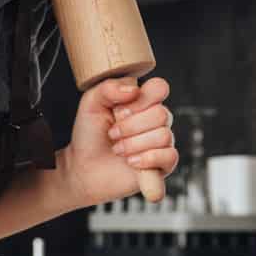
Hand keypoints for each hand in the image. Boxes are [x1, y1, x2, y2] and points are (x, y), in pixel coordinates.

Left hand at [59, 76, 178, 207]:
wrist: (85, 168)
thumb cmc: (90, 135)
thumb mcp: (91, 104)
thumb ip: (108, 88)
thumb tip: (134, 90)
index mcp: (142, 101)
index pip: (159, 88)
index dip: (143, 98)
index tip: (120, 110)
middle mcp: (156, 120)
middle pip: (161, 114)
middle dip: (130, 126)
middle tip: (112, 134)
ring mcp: (162, 142)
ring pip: (164, 136)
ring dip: (134, 144)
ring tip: (117, 149)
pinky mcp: (164, 164)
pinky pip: (170, 156)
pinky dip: (147, 159)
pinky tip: (131, 161)